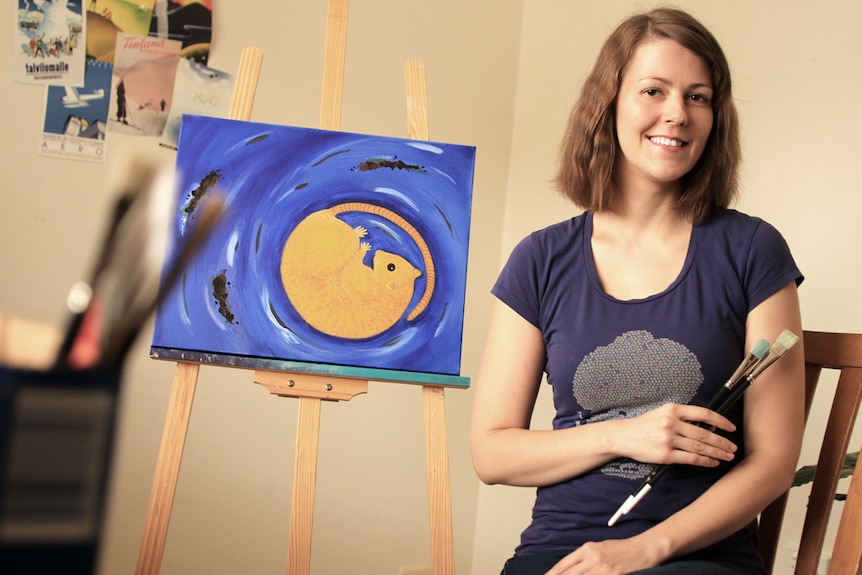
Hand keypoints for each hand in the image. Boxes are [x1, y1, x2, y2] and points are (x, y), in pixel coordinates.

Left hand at [545, 538, 658, 574]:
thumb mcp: (600, 548)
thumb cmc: (622, 549)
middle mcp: (592, 558)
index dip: (552, 574)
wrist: (644, 548)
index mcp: (587, 549)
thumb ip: (585, 558)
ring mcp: (602, 569)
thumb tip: (570, 568)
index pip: (564, 565)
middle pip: (568, 574)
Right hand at [617, 403, 736, 467]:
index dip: (720, 421)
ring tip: (727, 456)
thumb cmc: (645, 425)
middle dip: (722, 442)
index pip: (703, 414)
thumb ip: (683, 417)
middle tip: (733, 447)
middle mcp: (671, 423)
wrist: (623, 436)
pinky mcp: (665, 455)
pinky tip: (713, 462)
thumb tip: (709, 427)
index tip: (731, 428)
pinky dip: (705, 461)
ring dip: (717, 453)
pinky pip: (690, 458)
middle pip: (705, 433)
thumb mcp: (663, 413)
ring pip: (700, 447)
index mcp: (673, 409)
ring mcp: (668, 439)